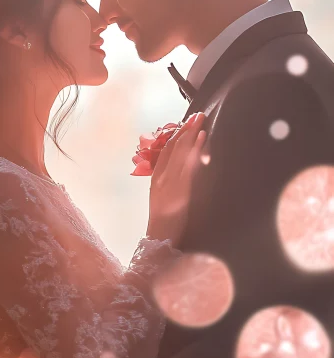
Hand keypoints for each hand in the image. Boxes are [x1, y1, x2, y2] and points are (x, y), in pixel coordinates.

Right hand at [146, 112, 205, 246]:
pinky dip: (194, 151)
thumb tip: (186, 165)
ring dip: (191, 135)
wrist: (159, 243)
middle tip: (198, 115)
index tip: (186, 122)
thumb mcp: (163, 198)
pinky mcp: (179, 193)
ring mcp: (169, 185)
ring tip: (201, 121)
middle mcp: (161, 178)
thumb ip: (171, 181)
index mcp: (156, 178)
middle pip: (173, 148)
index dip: (176, 134)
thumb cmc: (165, 223)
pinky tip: (201, 141)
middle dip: (185, 130)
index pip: (166, 150)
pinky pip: (187, 168)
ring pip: (180, 153)